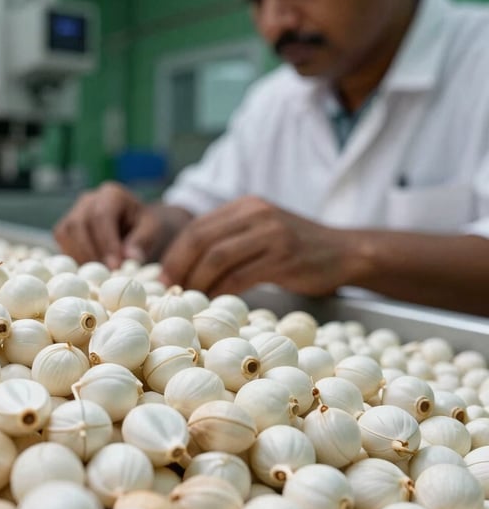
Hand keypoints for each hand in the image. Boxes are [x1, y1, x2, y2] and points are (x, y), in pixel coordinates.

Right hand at [53, 182, 191, 268]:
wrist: (134, 224)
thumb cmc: (143, 227)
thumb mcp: (151, 230)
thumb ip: (141, 241)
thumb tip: (130, 257)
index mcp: (112, 194)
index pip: (102, 215)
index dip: (106, 242)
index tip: (116, 266)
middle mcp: (89, 199)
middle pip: (79, 223)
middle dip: (91, 251)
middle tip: (104, 274)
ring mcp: (74, 211)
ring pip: (66, 232)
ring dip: (80, 256)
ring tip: (97, 274)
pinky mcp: (66, 226)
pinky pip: (61, 240)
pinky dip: (72, 256)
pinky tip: (88, 269)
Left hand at [159, 196, 355, 296]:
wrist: (346, 251)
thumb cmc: (297, 249)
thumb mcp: (261, 232)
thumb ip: (229, 240)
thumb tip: (184, 267)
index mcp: (245, 206)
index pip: (197, 227)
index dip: (175, 253)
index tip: (163, 277)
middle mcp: (256, 214)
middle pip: (201, 240)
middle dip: (179, 267)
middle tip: (170, 290)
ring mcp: (271, 234)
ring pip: (217, 258)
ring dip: (198, 282)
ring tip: (191, 299)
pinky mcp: (284, 257)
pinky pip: (241, 276)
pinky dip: (222, 291)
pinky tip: (216, 302)